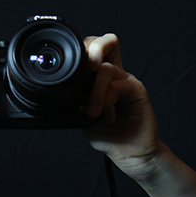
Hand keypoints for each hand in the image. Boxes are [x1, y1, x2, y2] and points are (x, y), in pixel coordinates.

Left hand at [82, 34, 160, 177]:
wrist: (129, 154)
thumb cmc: (107, 136)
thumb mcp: (82, 118)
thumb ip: (74, 102)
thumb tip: (59, 93)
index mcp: (99, 79)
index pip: (91, 49)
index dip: (81, 49)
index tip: (68, 68)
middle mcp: (114, 75)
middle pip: (106, 42)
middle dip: (92, 48)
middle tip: (86, 69)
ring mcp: (125, 80)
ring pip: (105, 68)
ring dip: (94, 92)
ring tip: (92, 113)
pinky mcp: (136, 89)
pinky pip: (116, 84)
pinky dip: (105, 99)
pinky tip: (105, 115)